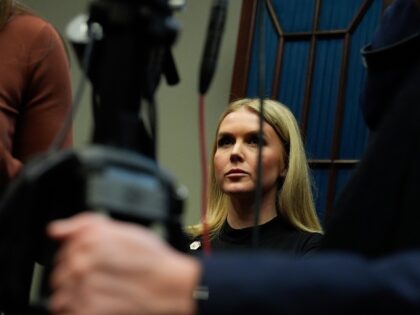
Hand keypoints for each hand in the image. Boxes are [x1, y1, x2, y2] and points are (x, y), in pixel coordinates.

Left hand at [48, 213, 199, 314]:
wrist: (172, 286)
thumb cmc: (153, 260)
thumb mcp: (124, 230)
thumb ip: (86, 225)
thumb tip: (55, 230)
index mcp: (89, 240)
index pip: (64, 248)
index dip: (79, 253)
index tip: (95, 259)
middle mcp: (83, 263)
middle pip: (60, 272)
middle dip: (75, 275)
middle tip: (101, 277)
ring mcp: (84, 288)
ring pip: (60, 294)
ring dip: (74, 295)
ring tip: (99, 292)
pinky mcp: (88, 311)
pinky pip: (66, 312)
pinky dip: (77, 310)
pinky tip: (96, 303)